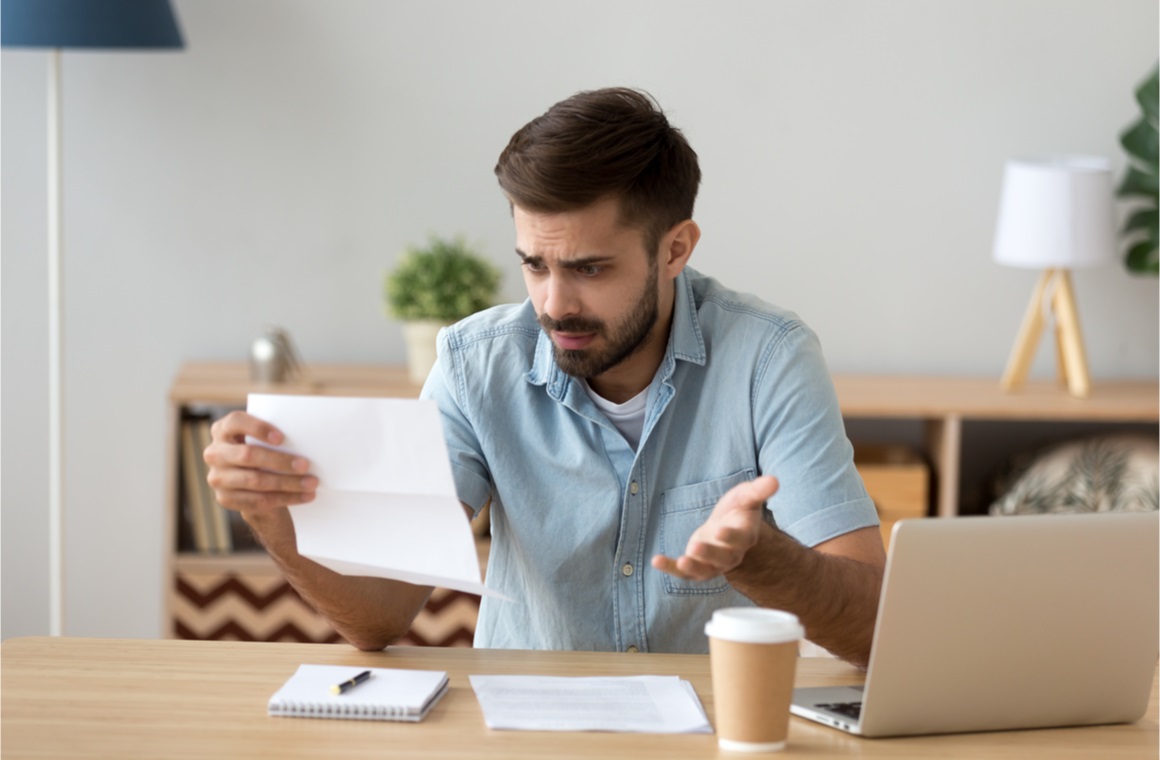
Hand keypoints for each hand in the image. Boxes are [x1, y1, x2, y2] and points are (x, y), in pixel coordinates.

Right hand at [203, 411, 317, 511]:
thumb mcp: (262, 439)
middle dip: (280, 461)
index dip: (258, 428)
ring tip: (311, 483)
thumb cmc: (263, 450)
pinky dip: (285, 498)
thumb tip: (306, 437)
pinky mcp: (225, 498)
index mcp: (223, 429)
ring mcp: (217, 477)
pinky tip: (304, 496)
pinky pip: (257, 501)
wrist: (252, 481)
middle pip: (248, 455)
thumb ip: (273, 436)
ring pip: (255, 481)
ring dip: (287, 483)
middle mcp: (215, 453)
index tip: (282, 438)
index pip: (236, 422)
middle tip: (305, 465)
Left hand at [651, 476, 777, 581]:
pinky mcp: (697, 566)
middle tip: (696, 547)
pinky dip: (670, 568)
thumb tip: (775, 480)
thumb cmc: (738, 510)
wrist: (728, 528)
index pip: (739, 538)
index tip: (721, 531)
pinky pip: (684, 572)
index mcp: (744, 536)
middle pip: (722, 557)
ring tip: (681, 562)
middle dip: (710, 554)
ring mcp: (713, 563)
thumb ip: (759, 490)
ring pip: (705, 569)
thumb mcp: (746, 496)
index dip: (731, 536)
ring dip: (692, 567)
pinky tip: (656, 560)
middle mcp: (730, 554)